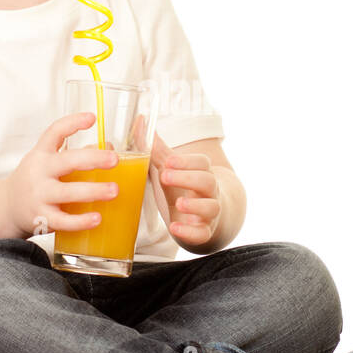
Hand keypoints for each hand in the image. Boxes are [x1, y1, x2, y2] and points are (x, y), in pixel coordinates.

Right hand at [3, 111, 118, 237]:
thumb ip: (76, 155)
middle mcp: (38, 172)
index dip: (73, 123)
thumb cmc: (35, 181)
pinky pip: (63, 220)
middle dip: (93, 158)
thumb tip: (110, 148)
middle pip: (67, 161)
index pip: (55, 132)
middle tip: (114, 159)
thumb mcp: (48, 162)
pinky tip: (97, 218)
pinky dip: (81, 221)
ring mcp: (39, 195)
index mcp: (41, 154)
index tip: (92, 117)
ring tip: (114, 190)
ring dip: (93, 191)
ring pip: (68, 192)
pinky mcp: (41, 218)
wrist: (6, 208)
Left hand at [149, 133, 221, 247]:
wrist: (203, 218)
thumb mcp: (169, 168)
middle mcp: (209, 192)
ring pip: (211, 208)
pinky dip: (190, 232)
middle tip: (164, 176)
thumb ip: (155, 147)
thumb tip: (140, 119)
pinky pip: (203, 233)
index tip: (168, 161)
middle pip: (208, 181)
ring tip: (178, 203)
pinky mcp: (204, 232)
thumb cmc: (183, 188)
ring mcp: (208, 213)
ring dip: (195, 205)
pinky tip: (175, 228)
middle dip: (187, 178)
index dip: (186, 162)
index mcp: (200, 173)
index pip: (202, 163)